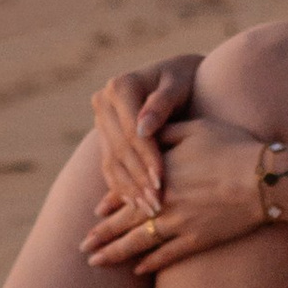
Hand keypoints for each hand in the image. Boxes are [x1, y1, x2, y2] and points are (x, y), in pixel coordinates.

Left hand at [83, 116, 270, 273]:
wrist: (261, 178)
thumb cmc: (230, 146)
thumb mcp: (193, 128)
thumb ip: (163, 132)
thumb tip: (142, 132)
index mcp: (159, 177)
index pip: (126, 194)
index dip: (108, 206)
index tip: (93, 216)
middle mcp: (164, 205)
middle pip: (125, 225)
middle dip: (101, 238)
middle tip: (82, 249)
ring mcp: (180, 226)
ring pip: (140, 244)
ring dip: (116, 255)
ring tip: (96, 263)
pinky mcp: (199, 241)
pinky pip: (168, 257)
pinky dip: (152, 264)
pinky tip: (139, 271)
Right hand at [90, 53, 202, 215]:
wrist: (178, 77)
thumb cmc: (186, 79)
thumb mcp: (179, 85)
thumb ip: (162, 103)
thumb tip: (143, 128)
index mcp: (120, 86)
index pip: (131, 130)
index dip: (147, 157)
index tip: (162, 179)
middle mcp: (104, 101)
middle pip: (119, 148)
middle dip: (139, 179)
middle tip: (157, 204)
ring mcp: (101, 120)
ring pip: (111, 161)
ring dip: (129, 189)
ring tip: (150, 210)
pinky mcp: (104, 136)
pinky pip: (109, 166)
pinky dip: (121, 187)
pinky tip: (136, 204)